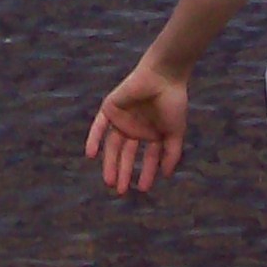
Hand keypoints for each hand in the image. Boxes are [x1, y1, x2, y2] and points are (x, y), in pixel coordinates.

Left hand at [85, 62, 188, 193]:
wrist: (163, 76)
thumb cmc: (172, 102)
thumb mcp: (175, 131)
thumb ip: (171, 153)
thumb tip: (166, 174)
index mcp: (152, 132)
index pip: (148, 157)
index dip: (147, 173)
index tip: (144, 189)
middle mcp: (135, 127)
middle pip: (127, 154)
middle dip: (124, 172)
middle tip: (120, 191)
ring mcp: (122, 118)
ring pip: (113, 145)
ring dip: (110, 163)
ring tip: (109, 181)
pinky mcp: (110, 108)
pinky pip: (99, 126)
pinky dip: (94, 139)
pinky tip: (91, 155)